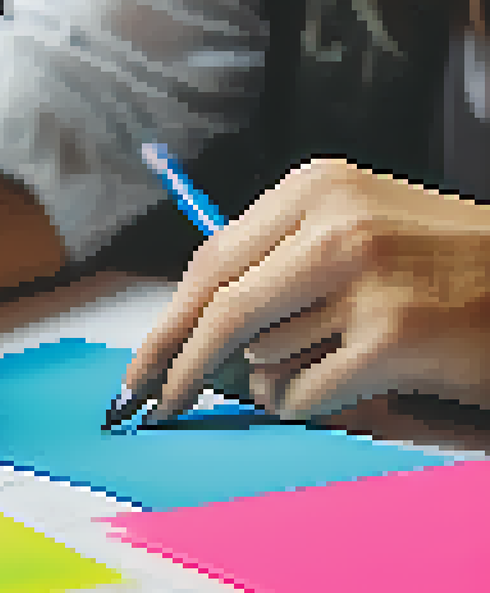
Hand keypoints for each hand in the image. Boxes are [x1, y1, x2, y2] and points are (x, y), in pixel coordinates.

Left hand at [124, 158, 489, 422]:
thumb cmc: (450, 266)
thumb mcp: (361, 227)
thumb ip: (280, 261)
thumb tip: (192, 326)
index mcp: (318, 186)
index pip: (211, 260)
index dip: (168, 320)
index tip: (142, 362)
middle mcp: (336, 224)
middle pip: (219, 309)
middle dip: (178, 365)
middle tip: (154, 405)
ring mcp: (364, 279)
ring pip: (263, 357)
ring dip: (278, 379)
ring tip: (339, 359)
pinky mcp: (390, 337)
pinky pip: (302, 392)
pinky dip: (309, 404)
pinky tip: (353, 384)